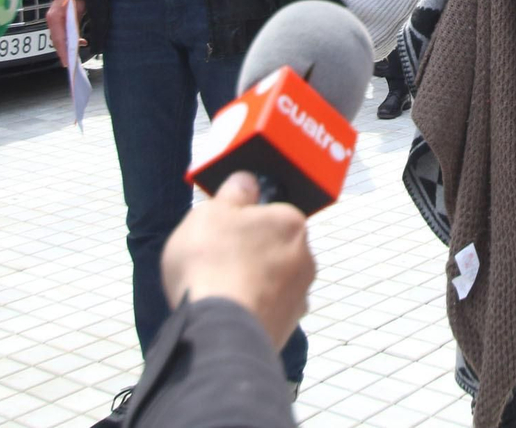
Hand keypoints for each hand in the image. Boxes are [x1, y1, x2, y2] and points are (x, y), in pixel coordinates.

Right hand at [46, 0, 86, 67]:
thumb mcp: (84, 10)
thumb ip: (84, 25)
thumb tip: (87, 43)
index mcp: (55, 15)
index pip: (59, 38)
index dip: (63, 51)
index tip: (68, 62)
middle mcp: (52, 17)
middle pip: (57, 40)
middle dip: (64, 52)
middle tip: (72, 63)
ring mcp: (54, 18)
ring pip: (59, 37)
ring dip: (67, 46)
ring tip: (75, 56)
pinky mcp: (58, 18)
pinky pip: (62, 32)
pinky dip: (69, 40)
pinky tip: (80, 43)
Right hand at [161, 171, 315, 349]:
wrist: (218, 333)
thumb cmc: (212, 265)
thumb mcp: (210, 212)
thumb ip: (232, 193)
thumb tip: (247, 181)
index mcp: (290, 222)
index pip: (269, 212)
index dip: (242, 220)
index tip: (221, 232)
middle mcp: (305, 256)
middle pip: (272, 247)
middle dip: (248, 252)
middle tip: (215, 262)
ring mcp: (300, 295)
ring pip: (272, 280)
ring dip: (250, 283)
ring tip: (217, 292)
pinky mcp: (288, 327)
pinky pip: (266, 310)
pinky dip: (250, 310)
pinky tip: (227, 314)